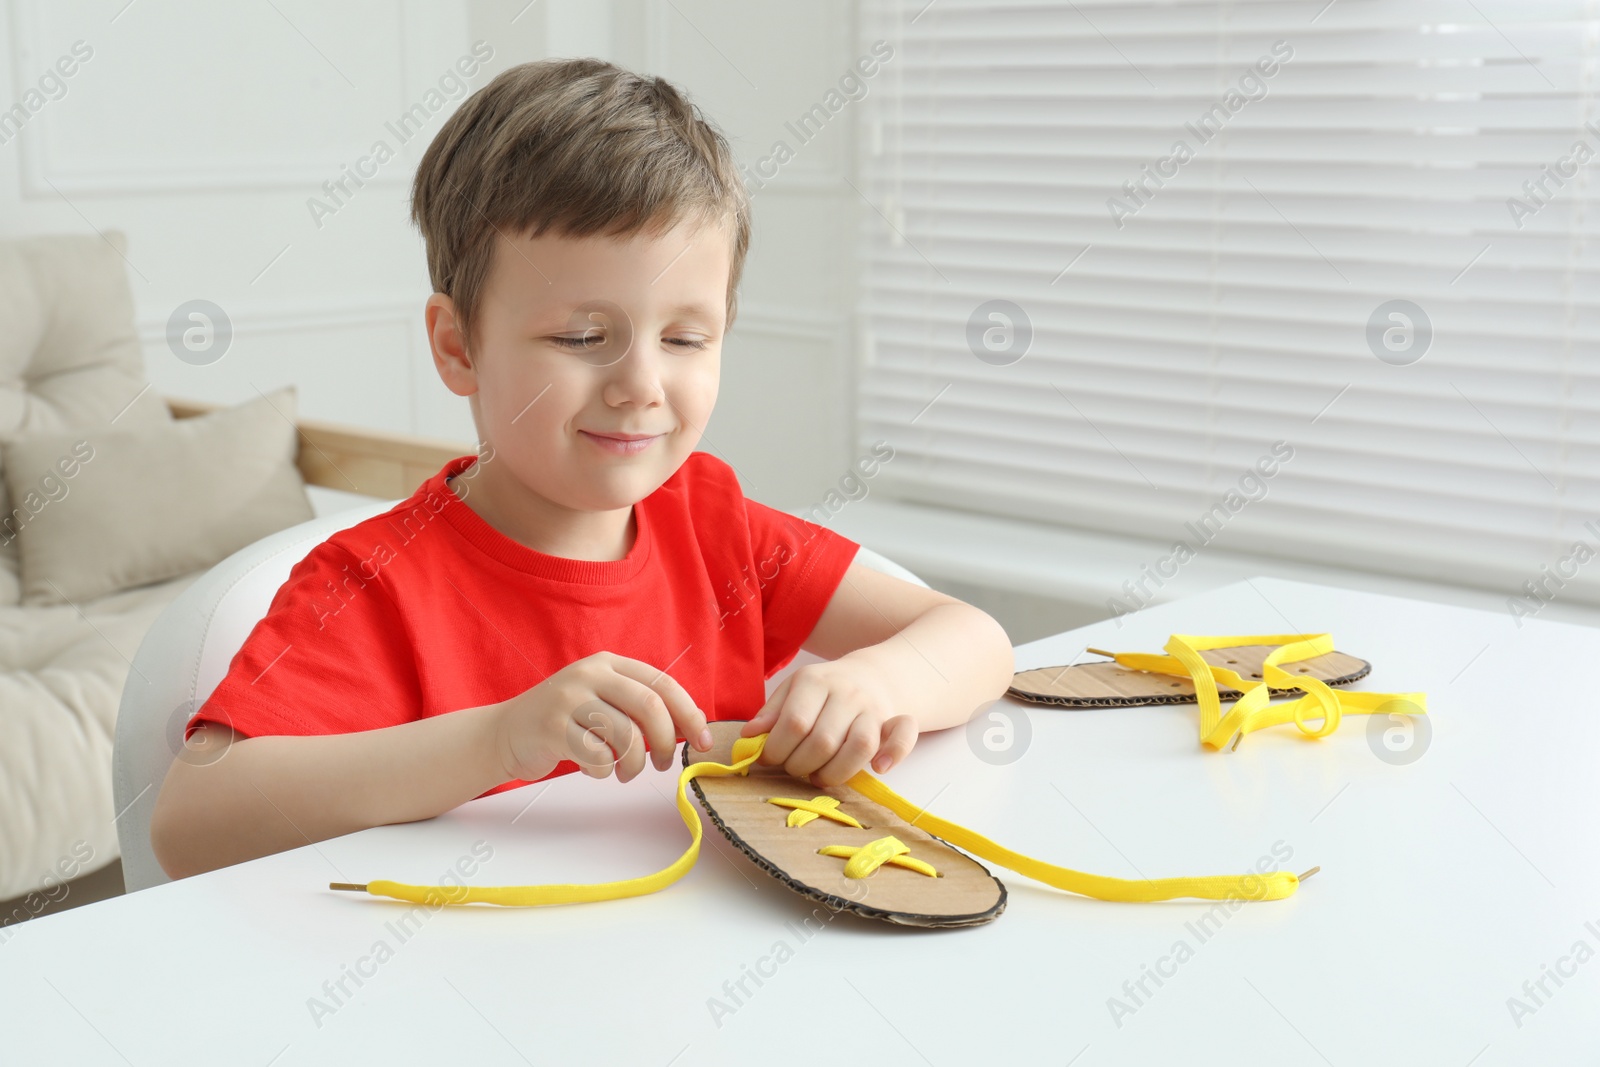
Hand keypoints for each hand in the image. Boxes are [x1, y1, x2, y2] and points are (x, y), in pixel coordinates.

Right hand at [495, 652, 712, 783]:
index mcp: (609, 664)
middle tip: (664, 764)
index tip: (704, 741)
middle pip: (650, 707)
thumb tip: (693, 726)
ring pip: (626, 736)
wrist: (505, 733)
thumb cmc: (566, 722)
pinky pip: (598, 757)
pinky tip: (592, 768)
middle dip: (667, 743)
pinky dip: (603, 772)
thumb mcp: (602, 699)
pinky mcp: (552, 727)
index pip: (662, 684)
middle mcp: (590, 674)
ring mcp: (568, 699)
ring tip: (624, 772)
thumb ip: (640, 706)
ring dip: (634, 765)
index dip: (689, 714)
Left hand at [739, 657, 917, 786]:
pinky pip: (903, 738)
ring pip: (859, 746)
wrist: (873, 675)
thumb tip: (749, 736)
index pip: (794, 722)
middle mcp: (847, 693)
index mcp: (815, 681)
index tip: (769, 759)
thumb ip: (771, 712)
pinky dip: (893, 755)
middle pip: (823, 741)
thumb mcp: (793, 690)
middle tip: (792, 768)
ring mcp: (873, 708)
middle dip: (800, 765)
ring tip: (817, 776)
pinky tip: (878, 768)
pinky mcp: (895, 722)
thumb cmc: (825, 689)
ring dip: (834, 772)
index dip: (777, 749)